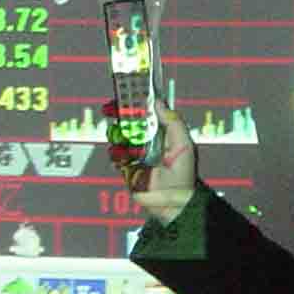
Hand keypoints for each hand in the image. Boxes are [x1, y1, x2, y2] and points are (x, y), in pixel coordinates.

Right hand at [111, 99, 196, 224]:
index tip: (126, 92)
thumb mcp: (184, 144)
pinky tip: (125, 157)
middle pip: (127, 119)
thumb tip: (158, 102)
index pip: (145, 112)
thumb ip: (173, 122)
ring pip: (118, 134)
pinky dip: (116, 152)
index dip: (135, 102)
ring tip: (123, 138)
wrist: (173, 202)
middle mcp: (146, 140)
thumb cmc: (183, 174)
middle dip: (118, 112)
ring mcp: (134, 152)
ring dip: (117, 133)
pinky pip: (114, 153)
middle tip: (110, 108)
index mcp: (160, 132)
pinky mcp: (125, 166)